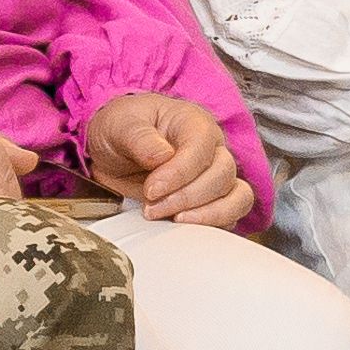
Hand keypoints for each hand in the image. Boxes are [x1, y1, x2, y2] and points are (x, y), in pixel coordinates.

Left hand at [80, 91, 255, 228]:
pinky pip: (232, 214)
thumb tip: (162, 156)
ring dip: (206, 214)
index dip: (179, 174)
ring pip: (237, 196)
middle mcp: (212, 148)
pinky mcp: (213, 200)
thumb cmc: (122, 131)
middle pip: (222, 174)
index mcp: (193, 122)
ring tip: (173, 220)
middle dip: (186, 197)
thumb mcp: (119, 126)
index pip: (201, 148)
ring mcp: (216, 175)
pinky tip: (184, 227)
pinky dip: (213, 225)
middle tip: (151, 208)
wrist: (113, 151)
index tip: (151, 190)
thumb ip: (139, 138)